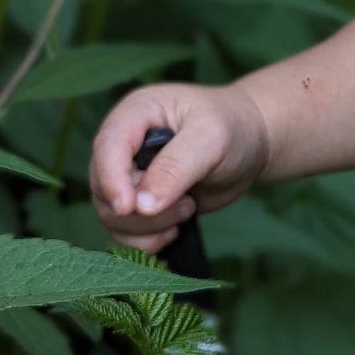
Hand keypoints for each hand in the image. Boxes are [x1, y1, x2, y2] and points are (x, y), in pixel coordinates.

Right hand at [88, 82, 270, 252]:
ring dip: (146, 227)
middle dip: (140, 210)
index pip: (107, 147)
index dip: (112, 179)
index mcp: (135, 114)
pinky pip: (124, 232)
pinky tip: (174, 231)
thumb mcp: (212, 139)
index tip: (128, 207)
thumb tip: (141, 205)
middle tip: (186, 206)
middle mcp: (124, 145)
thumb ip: (177, 167)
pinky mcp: (140, 202)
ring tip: (187, 210)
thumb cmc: (233, 127)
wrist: (251, 144)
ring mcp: (129, 175)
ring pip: (111, 215)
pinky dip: (145, 241)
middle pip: (104, 187)